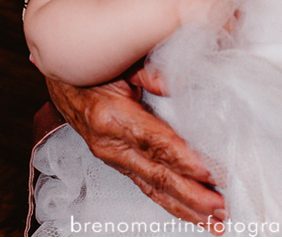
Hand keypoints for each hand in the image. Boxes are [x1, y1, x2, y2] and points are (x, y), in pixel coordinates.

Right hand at [46, 75, 226, 231]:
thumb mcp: (119, 62)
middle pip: (157, 175)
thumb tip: (177, 82)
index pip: (154, 144)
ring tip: (214, 220)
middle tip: (220, 206)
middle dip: (191, 194)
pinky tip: (192, 212)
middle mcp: (110, 144)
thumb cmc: (90, 67)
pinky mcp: (118, 163)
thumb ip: (149, 72)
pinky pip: (147, 187)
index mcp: (111, 118)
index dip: (184, 160)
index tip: (210, 172)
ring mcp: (113, 157)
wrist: (61, 78)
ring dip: (186, 207)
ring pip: (154, 189)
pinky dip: (171, 202)